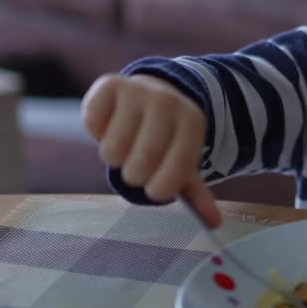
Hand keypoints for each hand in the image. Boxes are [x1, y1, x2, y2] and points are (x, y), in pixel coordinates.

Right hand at [81, 73, 221, 226]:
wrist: (152, 95)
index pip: (178, 167)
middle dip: (135, 175)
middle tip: (136, 169)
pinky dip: (97, 133)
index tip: (155, 190)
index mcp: (192, 122)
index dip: (161, 188)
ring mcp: (138, 90)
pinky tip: (110, 126)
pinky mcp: (109, 84)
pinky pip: (92, 124)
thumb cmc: (167, 139)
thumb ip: (196, 193)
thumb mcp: (182, 161)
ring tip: (124, 147)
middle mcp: (167, 102)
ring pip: (112, 148)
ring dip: (114, 157)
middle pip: (142, 160)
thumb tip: (214, 223)